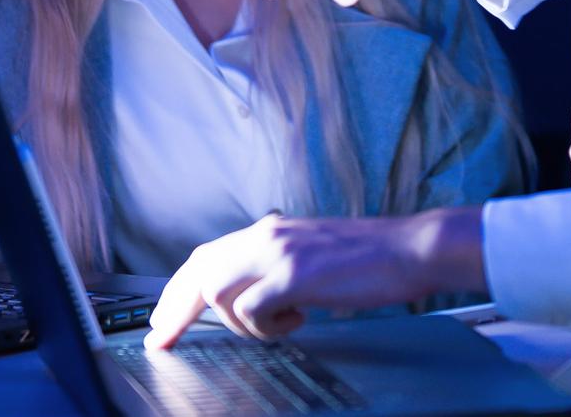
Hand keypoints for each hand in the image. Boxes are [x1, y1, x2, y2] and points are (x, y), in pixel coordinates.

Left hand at [144, 209, 483, 349]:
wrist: (409, 248)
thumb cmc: (368, 257)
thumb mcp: (309, 253)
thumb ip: (276, 265)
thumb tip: (247, 293)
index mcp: (269, 230)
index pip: (205, 256)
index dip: (175, 289)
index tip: (160, 320)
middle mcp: (266, 235)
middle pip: (197, 272)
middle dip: (174, 310)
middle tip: (162, 340)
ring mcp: (279, 253)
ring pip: (220, 294)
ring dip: (240, 323)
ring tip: (281, 324)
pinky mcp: (294, 275)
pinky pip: (251, 311)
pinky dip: (266, 328)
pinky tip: (298, 320)